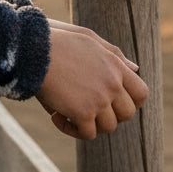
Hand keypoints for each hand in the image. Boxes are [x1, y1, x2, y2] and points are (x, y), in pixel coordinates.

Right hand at [35, 19, 147, 139]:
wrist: (31, 48)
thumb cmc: (55, 40)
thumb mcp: (87, 38)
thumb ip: (113, 53)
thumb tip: (135, 68)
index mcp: (115, 65)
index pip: (141, 92)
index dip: (131, 102)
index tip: (114, 104)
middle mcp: (112, 83)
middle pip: (127, 114)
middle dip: (109, 115)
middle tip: (87, 109)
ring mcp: (100, 99)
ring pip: (108, 126)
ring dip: (89, 123)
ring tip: (67, 112)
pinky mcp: (83, 112)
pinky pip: (87, 134)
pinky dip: (71, 129)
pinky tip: (56, 116)